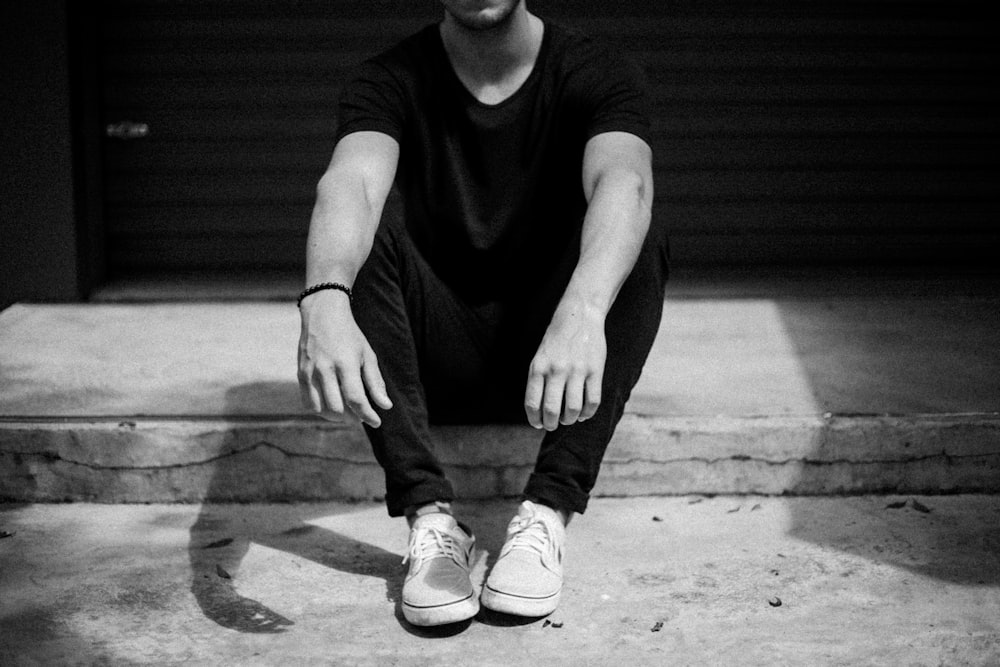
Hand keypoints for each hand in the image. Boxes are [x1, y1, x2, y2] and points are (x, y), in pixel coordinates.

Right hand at [297, 290, 392, 426]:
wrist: (323, 314)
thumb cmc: (350, 335)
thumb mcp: (367, 354)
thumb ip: (375, 382)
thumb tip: (386, 406)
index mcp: (345, 362)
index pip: (356, 398)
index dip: (367, 415)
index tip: (376, 422)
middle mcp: (325, 368)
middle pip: (337, 408)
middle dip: (352, 417)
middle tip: (361, 414)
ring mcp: (310, 372)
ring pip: (321, 409)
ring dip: (336, 416)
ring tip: (347, 411)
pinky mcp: (300, 374)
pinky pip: (308, 403)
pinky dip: (321, 409)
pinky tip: (331, 404)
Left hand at [524, 301, 606, 430]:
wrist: (578, 316)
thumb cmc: (556, 341)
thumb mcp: (540, 357)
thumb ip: (538, 381)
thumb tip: (539, 411)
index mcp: (538, 368)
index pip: (532, 403)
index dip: (534, 419)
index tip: (538, 423)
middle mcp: (556, 370)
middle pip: (551, 410)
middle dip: (551, 424)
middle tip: (553, 425)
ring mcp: (577, 370)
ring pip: (573, 409)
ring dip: (569, 420)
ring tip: (568, 418)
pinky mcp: (595, 370)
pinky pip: (593, 401)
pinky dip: (588, 413)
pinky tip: (583, 413)